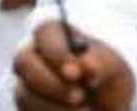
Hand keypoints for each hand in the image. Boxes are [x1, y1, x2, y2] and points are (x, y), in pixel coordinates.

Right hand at [13, 21, 135, 110]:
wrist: (106, 107)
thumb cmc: (106, 78)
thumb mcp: (113, 67)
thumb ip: (101, 64)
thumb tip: (86, 65)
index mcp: (54, 35)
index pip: (45, 32)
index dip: (57, 53)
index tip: (76, 73)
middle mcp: (34, 56)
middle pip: (23, 62)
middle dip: (51, 83)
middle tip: (78, 97)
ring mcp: (25, 84)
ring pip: (24, 95)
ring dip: (55, 107)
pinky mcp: (26, 108)